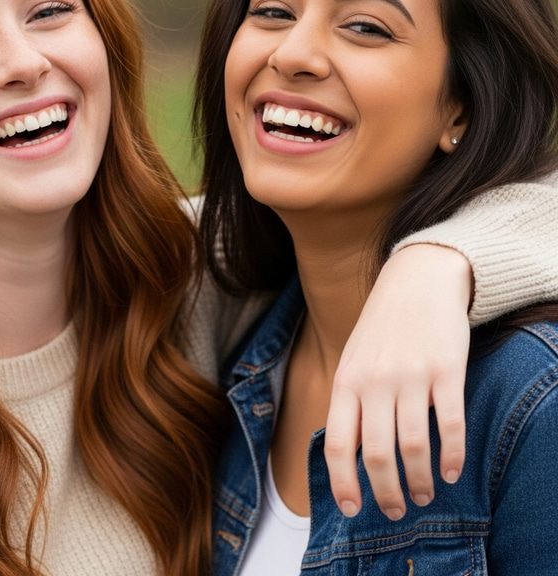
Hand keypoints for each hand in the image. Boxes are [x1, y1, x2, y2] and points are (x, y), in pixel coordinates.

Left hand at [324, 244, 471, 519]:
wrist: (416, 280)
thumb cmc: (382, 328)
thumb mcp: (353, 360)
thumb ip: (351, 402)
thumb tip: (349, 455)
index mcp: (346, 381)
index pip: (338, 443)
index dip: (343, 483)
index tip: (352, 510)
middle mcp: (375, 381)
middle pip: (377, 455)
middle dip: (386, 493)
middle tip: (397, 510)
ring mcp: (411, 376)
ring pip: (414, 448)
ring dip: (421, 482)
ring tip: (425, 495)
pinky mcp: (446, 371)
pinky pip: (450, 426)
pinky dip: (452, 457)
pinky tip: (452, 472)